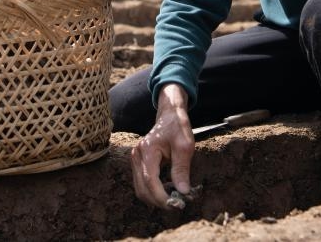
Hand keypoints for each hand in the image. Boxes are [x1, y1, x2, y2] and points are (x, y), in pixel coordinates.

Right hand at [130, 83, 194, 208]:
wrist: (169, 115)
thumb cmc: (178, 127)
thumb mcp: (185, 146)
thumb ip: (182, 169)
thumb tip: (183, 192)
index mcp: (147, 150)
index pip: (150, 180)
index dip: (161, 197)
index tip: (176, 205)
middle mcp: (137, 155)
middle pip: (142, 188)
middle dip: (159, 201)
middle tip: (177, 205)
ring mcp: (135, 159)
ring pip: (140, 189)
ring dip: (155, 198)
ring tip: (174, 198)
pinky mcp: (137, 163)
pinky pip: (141, 184)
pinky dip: (153, 192)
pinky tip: (167, 189)